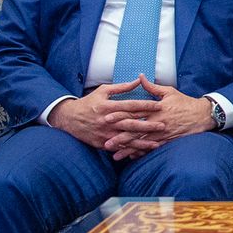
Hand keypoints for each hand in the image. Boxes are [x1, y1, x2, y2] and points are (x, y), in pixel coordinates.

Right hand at [48, 82, 163, 152]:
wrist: (69, 119)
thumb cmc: (89, 102)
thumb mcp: (103, 91)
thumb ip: (122, 87)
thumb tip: (138, 80)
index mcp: (108, 106)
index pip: (130, 105)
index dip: (145, 105)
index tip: (159, 105)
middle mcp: (107, 121)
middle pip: (131, 123)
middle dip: (148, 125)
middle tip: (163, 125)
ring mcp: (105, 133)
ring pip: (126, 138)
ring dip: (142, 141)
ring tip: (157, 143)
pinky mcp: (102, 143)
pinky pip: (119, 147)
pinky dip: (131, 150)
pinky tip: (142, 152)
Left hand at [100, 75, 217, 159]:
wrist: (202, 115)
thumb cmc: (184, 102)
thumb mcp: (169, 92)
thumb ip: (152, 86)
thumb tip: (140, 76)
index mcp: (155, 109)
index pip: (134, 112)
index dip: (120, 115)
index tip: (106, 118)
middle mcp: (157, 122)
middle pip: (135, 130)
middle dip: (120, 137)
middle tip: (106, 142)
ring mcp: (162, 133)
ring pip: (141, 143)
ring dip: (128, 149)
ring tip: (115, 155)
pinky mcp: (167, 141)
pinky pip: (151, 148)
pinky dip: (141, 153)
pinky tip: (131, 157)